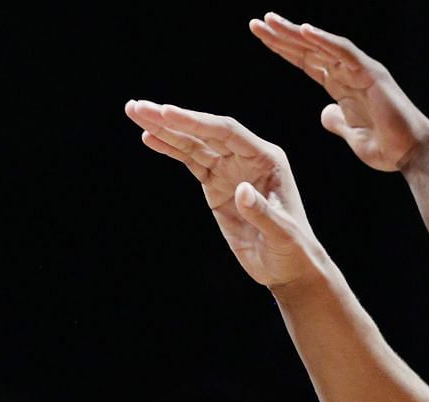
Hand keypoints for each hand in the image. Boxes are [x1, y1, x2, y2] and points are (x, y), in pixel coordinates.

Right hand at [125, 100, 322, 289]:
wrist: (288, 267)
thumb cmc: (292, 249)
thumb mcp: (282, 235)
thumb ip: (262, 214)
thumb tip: (240, 191)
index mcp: (266, 159)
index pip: (226, 132)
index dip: (196, 123)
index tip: (166, 113)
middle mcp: (246, 157)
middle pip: (205, 131)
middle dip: (171, 119)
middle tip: (139, 107)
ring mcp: (229, 170)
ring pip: (193, 144)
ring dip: (165, 130)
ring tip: (135, 113)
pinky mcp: (216, 186)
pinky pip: (190, 162)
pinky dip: (170, 149)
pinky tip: (150, 138)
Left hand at [251, 14, 428, 173]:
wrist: (413, 154)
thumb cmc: (387, 148)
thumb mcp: (352, 136)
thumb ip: (338, 123)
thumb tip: (325, 113)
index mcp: (342, 87)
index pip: (307, 63)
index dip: (284, 50)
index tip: (261, 38)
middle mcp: (350, 73)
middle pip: (310, 50)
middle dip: (282, 36)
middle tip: (256, 23)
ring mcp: (361, 70)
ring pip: (322, 45)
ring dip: (295, 33)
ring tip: (270, 22)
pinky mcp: (371, 74)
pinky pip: (344, 52)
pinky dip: (324, 41)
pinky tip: (303, 31)